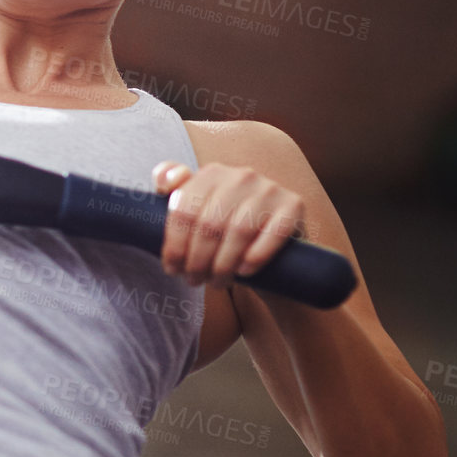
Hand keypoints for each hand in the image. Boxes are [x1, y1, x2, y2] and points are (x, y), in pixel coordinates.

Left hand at [152, 160, 305, 288]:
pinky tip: (244, 272)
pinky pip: (273, 233)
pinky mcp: (294, 205)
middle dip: (197, 260)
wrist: (275, 250)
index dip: (174, 244)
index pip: (182, 209)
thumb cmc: (226, 235)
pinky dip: (255, 256)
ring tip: (216, 283)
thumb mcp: (198, 215)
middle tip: (194, 281)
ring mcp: (269, 188)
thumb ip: (176, 193)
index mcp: (210, 174)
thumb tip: (162, 183)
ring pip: (237, 231)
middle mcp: (240, 175)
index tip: (172, 268)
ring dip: (223, 264)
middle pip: (208, 224)